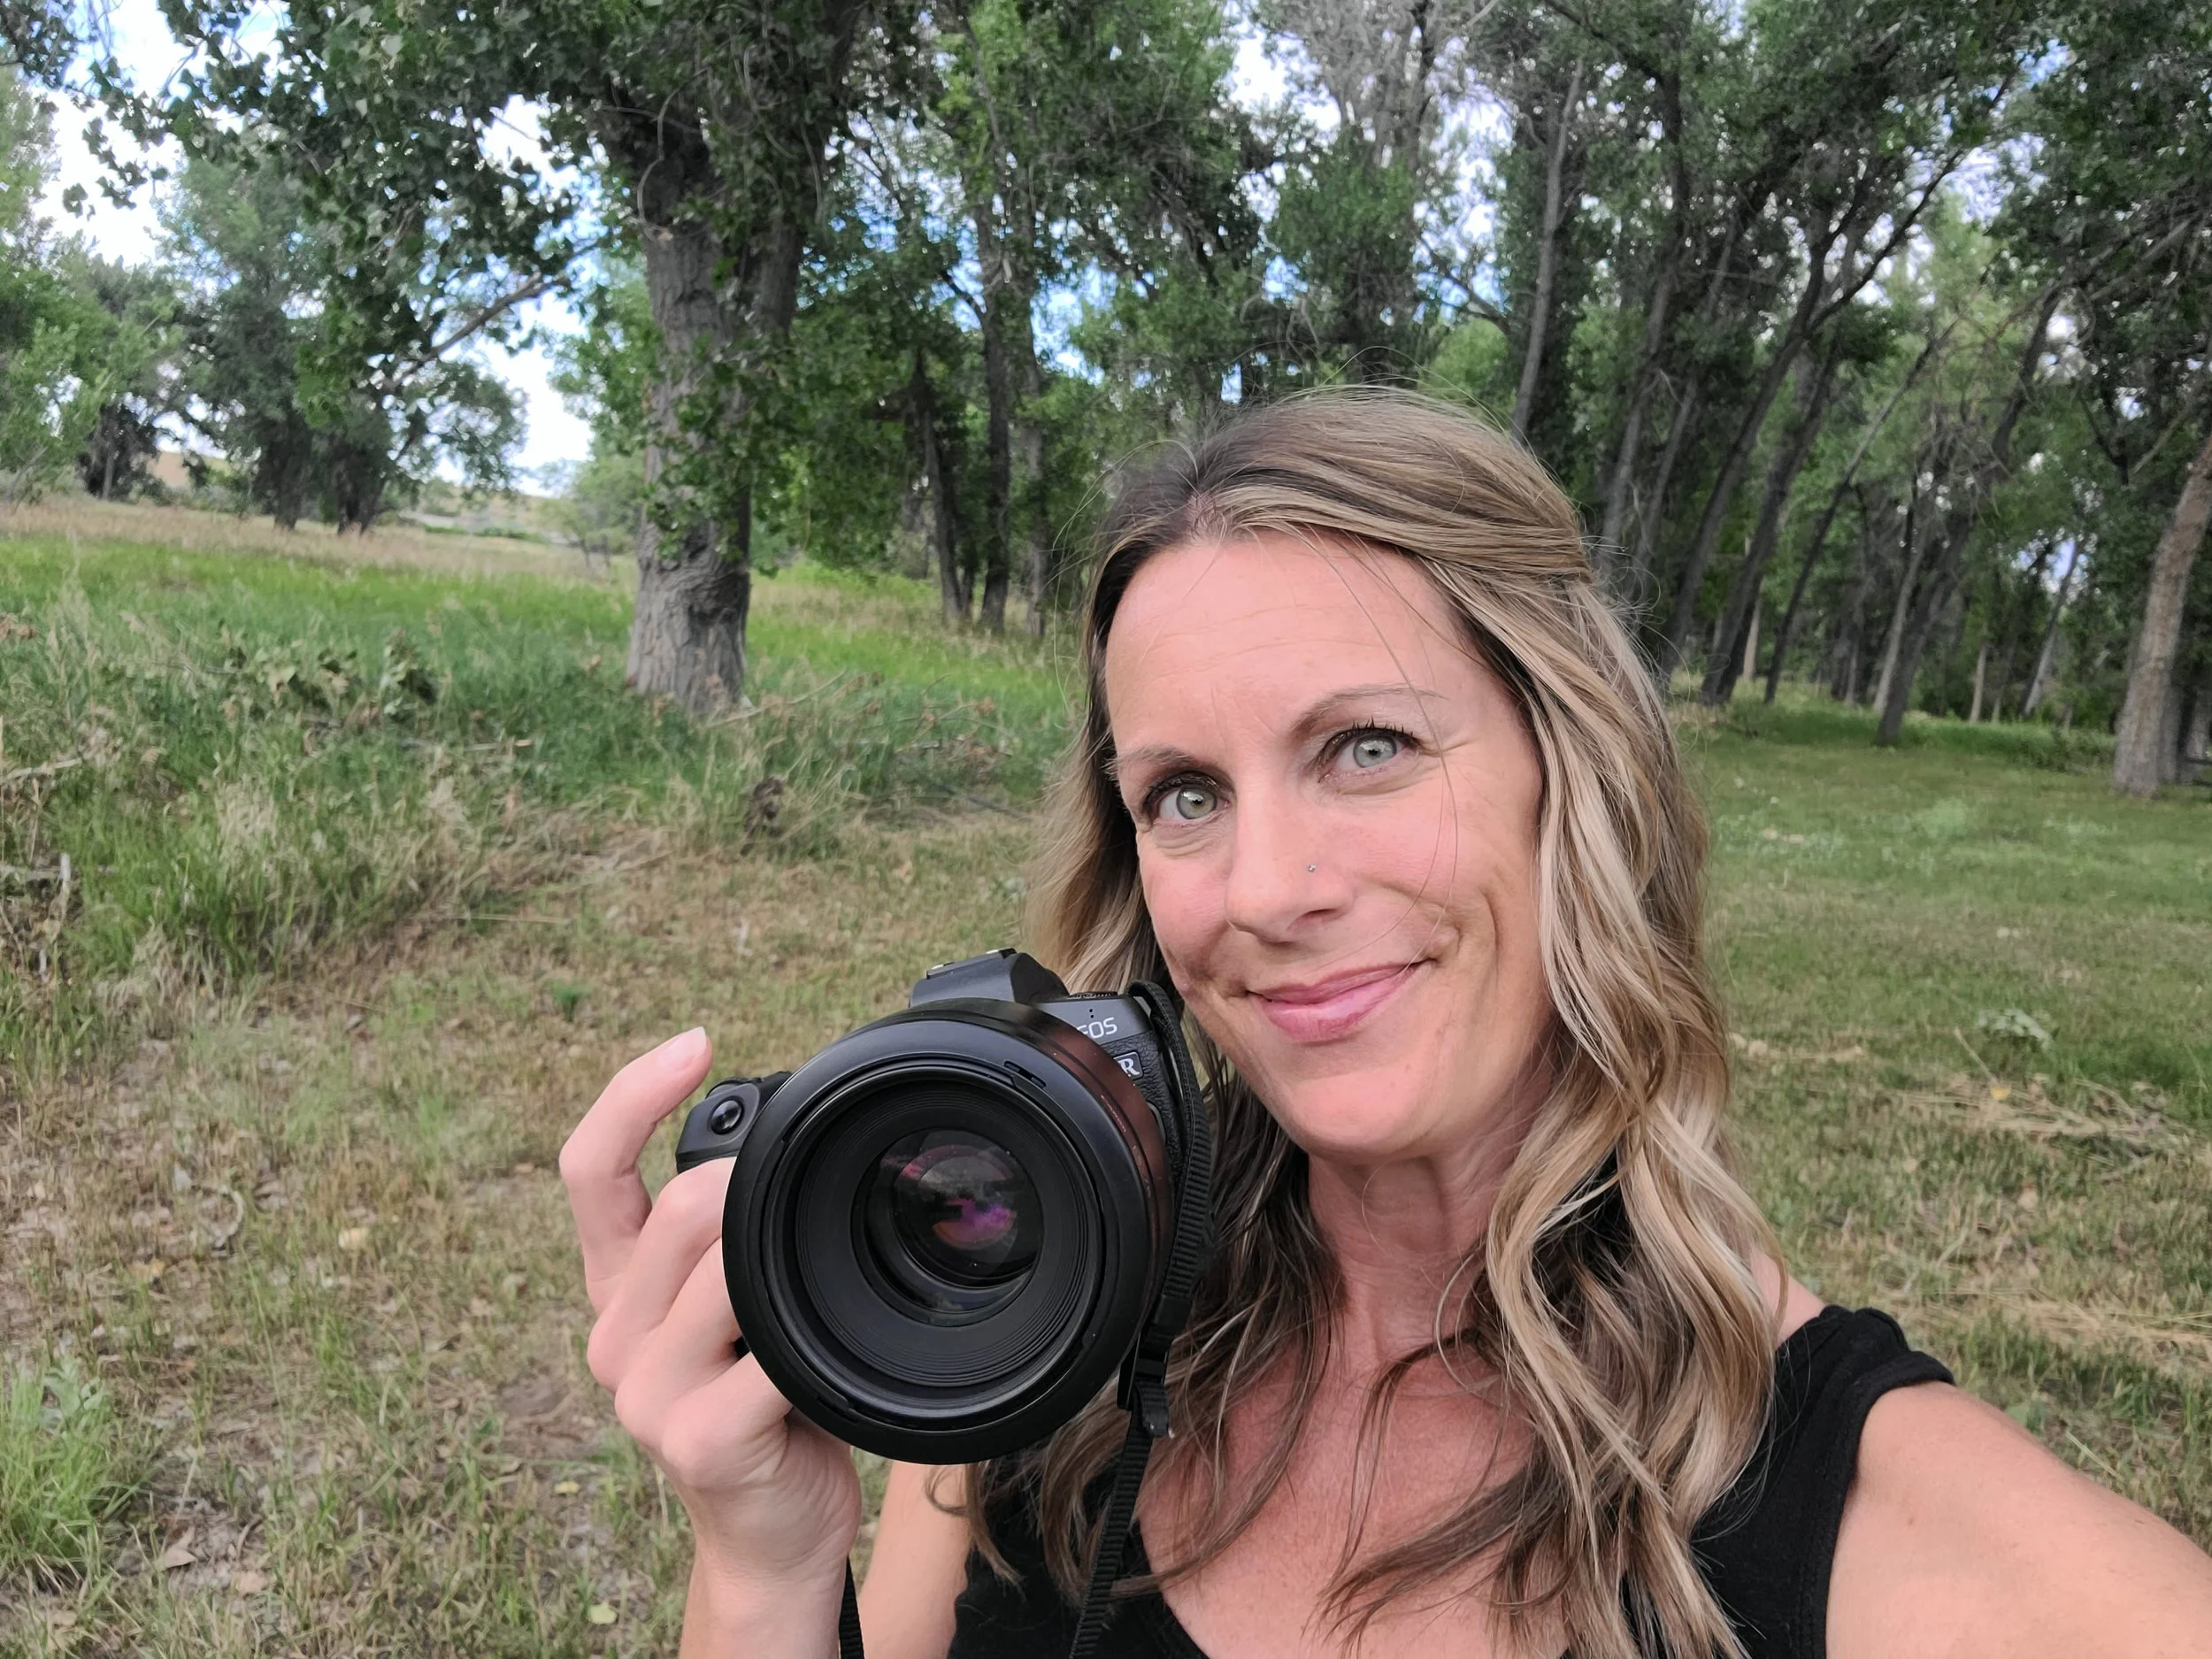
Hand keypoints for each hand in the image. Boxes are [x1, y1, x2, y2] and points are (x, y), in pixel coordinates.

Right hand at [560, 1030, 861, 1619]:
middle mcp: (613, 1334)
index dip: (631, 1095)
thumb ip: (728, 1232)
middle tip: (810, 1217)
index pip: (588, 1171)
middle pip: (679, 1208)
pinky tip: (822, 1355)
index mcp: (616, 1286)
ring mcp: (646, 1392)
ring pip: (723, 1268)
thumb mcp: (734, 1305)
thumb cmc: (769, 1400)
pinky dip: (806, 1341)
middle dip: (753, 1192)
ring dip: (785, 1264)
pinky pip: (766, 1352)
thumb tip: (771, 1134)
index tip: (695, 1044)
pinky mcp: (697, 1437)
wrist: (772, 1529)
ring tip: (817, 1298)